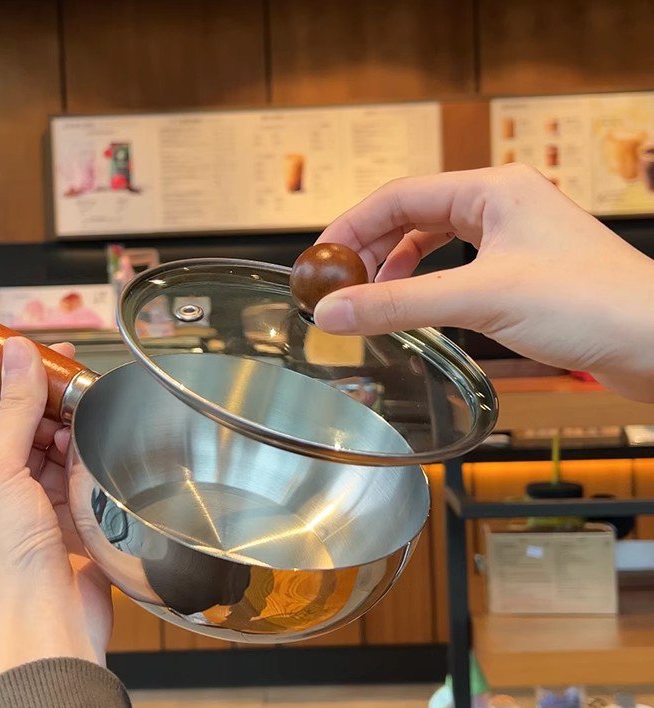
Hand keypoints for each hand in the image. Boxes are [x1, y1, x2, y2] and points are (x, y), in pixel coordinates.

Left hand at [0, 338, 112, 688]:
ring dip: (83, 442)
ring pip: (70, 457)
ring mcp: (46, 513)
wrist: (47, 626)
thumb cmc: (9, 561)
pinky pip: (92, 485)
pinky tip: (107, 463)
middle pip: (41, 433)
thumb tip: (17, 353)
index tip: (63, 357)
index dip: (34, 383)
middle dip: (64, 411)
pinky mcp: (81, 528)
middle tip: (90, 392)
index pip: (7, 416)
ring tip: (96, 430)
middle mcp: (10, 495)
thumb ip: (14, 412)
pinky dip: (99, 472)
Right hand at [313, 164, 653, 400]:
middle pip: (412, 217)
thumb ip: (399, 306)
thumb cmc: (593, 304)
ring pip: (432, 245)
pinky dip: (426, 289)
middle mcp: (501, 207)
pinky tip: (415, 310)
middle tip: (340, 287)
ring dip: (397, 272)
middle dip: (371, 252)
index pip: (399, 196)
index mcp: (492, 190)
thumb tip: (335, 311)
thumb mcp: (479, 299)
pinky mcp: (521, 275)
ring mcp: (512, 240)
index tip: (321, 261)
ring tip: (371, 301)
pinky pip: (455, 272)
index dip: (351, 227)